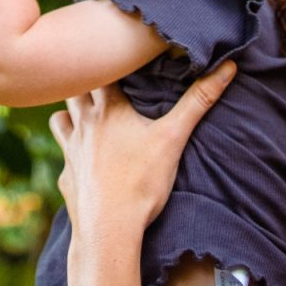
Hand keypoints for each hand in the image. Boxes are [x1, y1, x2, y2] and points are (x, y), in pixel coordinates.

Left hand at [49, 61, 236, 233]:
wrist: (108, 231)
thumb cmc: (141, 182)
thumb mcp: (174, 138)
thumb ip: (198, 101)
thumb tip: (227, 67)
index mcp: (109, 108)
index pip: (100, 69)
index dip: (107, 60)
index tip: (116, 54)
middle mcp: (84, 123)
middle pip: (75, 89)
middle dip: (85, 82)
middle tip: (101, 80)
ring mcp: (70, 150)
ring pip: (59, 118)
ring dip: (70, 113)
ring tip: (86, 115)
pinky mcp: (66, 177)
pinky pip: (62, 157)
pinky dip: (69, 153)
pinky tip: (83, 162)